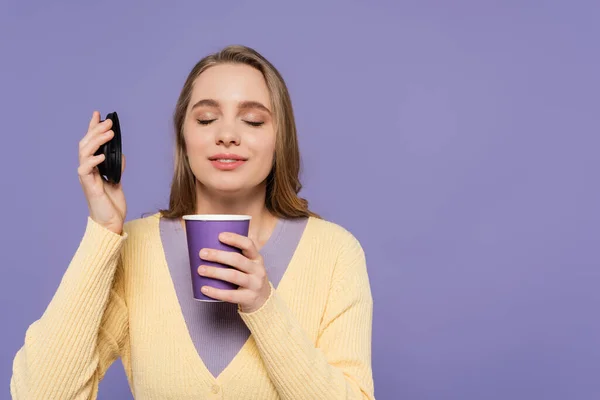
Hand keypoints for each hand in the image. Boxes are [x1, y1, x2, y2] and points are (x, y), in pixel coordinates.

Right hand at [78, 111, 126, 234]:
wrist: (111, 222)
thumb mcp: (117, 181)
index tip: (98, 114)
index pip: (91, 143)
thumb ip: (117, 167)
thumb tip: (121, 155)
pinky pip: (85, 169)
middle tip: (108, 122)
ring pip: (84, 153)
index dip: (93, 128)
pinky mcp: (89, 186)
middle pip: (86, 144)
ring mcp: (86, 177)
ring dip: (96, 141)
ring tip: (109, 133)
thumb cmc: (111, 204)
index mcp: (93, 167)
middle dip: (96, 130)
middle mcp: (87, 170)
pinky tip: (102, 156)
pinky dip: (93, 161)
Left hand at [197, 232, 270, 312]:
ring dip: (215, 272)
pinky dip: (216, 292)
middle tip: (202, 253)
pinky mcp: (249, 298)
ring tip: (200, 270)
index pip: (248, 244)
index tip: (219, 236)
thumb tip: (208, 246)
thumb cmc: (249, 278)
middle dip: (218, 255)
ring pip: (233, 276)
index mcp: (257, 258)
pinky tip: (204, 288)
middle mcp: (258, 270)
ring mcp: (255, 284)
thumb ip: (236, 256)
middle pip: (237, 260)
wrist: (263, 300)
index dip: (234, 239)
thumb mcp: (249, 265)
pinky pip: (231, 295)